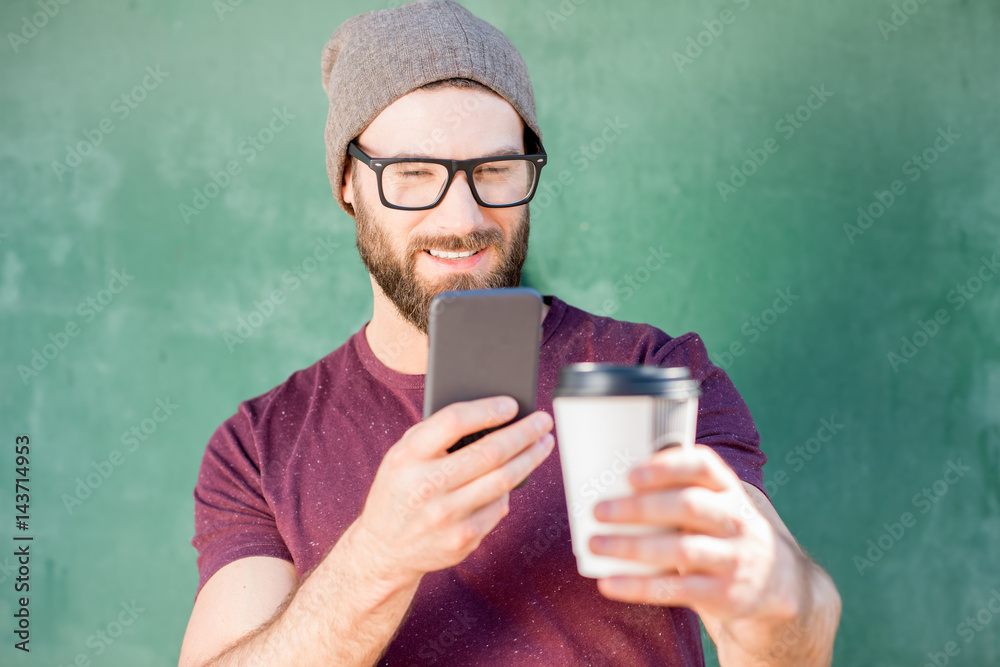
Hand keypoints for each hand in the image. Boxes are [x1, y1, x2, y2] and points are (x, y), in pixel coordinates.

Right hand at [352, 396, 554, 587]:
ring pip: (503, 481)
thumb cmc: (401, 489)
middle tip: (543, 421)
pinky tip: (512, 479)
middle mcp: (427, 486)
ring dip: (530, 458)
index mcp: (408, 457)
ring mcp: (446, 517)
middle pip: (490, 453)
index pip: (453, 422)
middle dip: (524, 433)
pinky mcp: (462, 540)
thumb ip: (435, 434)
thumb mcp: (402, 455)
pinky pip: (498, 508)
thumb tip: (490, 414)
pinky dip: (508, 491)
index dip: (487, 410)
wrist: (384, 549)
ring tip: (543, 443)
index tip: (511, 404)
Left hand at [588, 444, 803, 625]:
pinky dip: (638, 586)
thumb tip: (610, 487)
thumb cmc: (722, 533)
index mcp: (728, 489)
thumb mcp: (715, 505)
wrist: (775, 582)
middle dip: (639, 508)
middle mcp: (736, 519)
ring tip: (596, 544)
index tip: (632, 474)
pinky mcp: (725, 594)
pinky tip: (609, 583)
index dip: (667, 467)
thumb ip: (678, 493)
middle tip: (599, 510)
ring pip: (681, 550)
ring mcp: (734, 558)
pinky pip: (676, 590)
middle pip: (688, 506)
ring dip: (632, 547)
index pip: (703, 466)